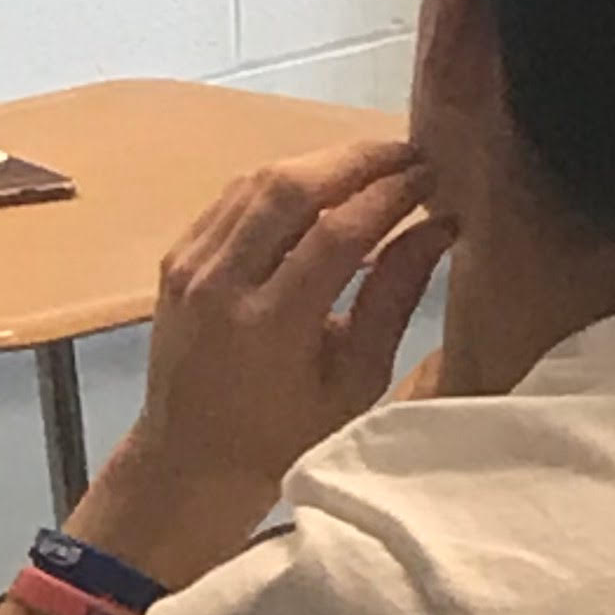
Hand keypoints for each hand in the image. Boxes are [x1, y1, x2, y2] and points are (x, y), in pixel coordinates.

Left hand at [77, 138, 451, 575]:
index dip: (391, 193)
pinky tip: (320, 184)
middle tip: (411, 153)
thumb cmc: (286, 437)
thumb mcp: (355, 381)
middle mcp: (221, 284)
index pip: (336, 231)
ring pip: (257, 182)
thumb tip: (439, 227)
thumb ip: (393, 298)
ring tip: (376, 163)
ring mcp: (189, 266)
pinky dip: (280, 182)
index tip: (435, 175)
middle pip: (290, 187)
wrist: (188, 461)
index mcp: (270, 325)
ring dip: (320, 162)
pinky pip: (232, 198)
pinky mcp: (175, 259)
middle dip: (357, 160)